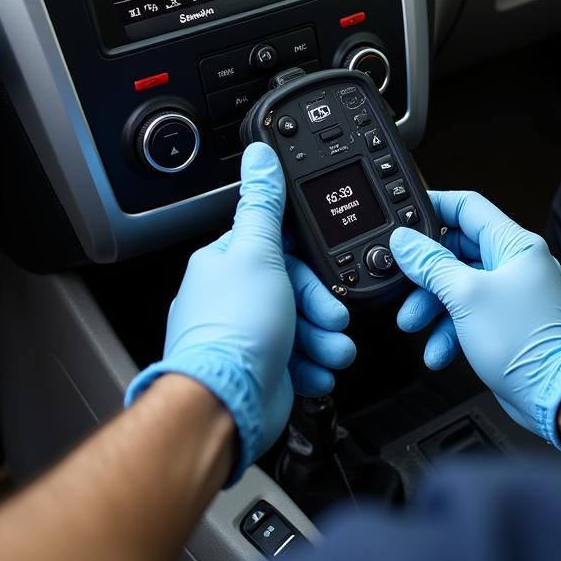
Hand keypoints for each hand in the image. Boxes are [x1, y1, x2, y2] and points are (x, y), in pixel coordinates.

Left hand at [125, 143, 355, 482]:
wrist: (225, 404)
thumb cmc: (235, 332)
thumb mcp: (259, 253)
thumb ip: (264, 204)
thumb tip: (260, 156)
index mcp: (226, 265)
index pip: (280, 251)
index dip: (310, 266)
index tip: (330, 279)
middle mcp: (232, 299)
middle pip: (295, 291)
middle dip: (322, 309)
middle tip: (335, 321)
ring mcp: (245, 337)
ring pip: (299, 328)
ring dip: (323, 340)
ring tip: (333, 352)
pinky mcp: (258, 370)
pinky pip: (296, 361)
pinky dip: (312, 366)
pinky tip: (318, 370)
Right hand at [390, 191, 560, 447]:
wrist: (551, 394)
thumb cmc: (525, 344)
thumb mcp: (465, 296)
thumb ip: (431, 265)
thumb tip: (406, 243)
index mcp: (516, 245)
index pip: (469, 207)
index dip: (435, 207)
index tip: (407, 218)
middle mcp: (518, 264)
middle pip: (458, 250)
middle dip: (427, 272)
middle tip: (405, 283)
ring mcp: (514, 293)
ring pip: (460, 284)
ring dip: (432, 305)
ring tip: (414, 322)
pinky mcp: (508, 320)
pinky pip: (469, 313)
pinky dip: (449, 328)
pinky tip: (437, 349)